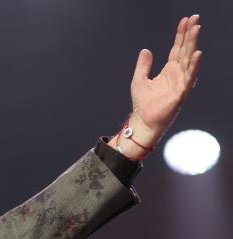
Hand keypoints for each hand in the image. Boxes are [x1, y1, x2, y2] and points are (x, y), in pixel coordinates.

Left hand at [124, 15, 201, 150]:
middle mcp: (177, 74)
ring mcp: (181, 82)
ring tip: (196, 29)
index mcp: (169, 70)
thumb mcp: (139, 79)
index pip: (177, 48)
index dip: (181, 35)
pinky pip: (189, 76)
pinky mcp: (181, 92)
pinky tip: (197, 54)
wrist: (143, 121)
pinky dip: (193, 65)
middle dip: (190, 34)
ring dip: (193, 44)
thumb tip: (145, 50)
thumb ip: (143, 65)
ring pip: (189, 59)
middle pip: (186, 50)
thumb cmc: (143, 103)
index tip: (185, 21)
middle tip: (195, 19)